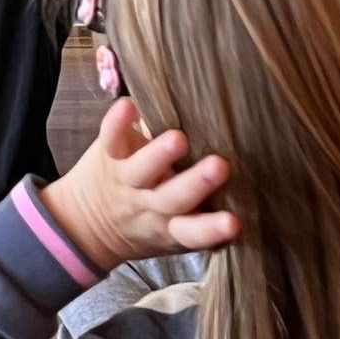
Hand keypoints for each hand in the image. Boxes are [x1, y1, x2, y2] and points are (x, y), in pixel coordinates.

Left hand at [38, 98, 236, 271]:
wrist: (87, 227)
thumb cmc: (147, 222)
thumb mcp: (175, 232)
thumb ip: (205, 213)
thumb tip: (253, 175)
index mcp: (173, 226)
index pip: (194, 232)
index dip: (213, 229)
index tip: (234, 223)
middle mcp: (150, 204)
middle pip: (174, 197)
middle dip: (196, 182)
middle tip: (220, 165)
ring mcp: (127, 180)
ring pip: (143, 169)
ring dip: (160, 155)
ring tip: (178, 139)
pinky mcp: (108, 155)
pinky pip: (110, 139)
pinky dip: (117, 122)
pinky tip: (128, 105)